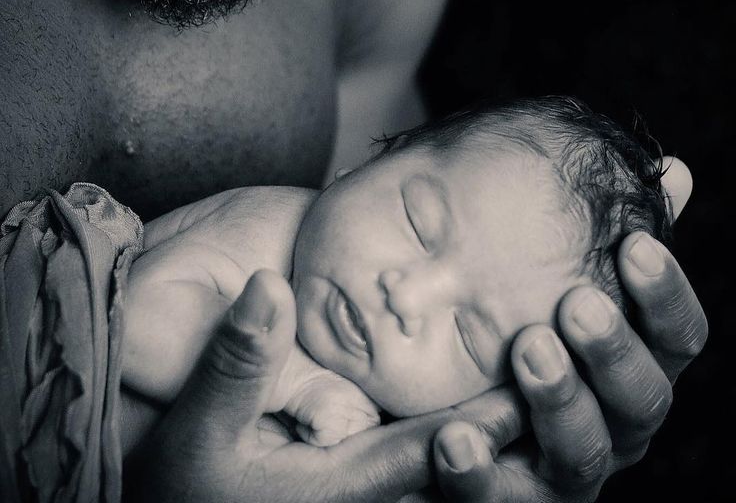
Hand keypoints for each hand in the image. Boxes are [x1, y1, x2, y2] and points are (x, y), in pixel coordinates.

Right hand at [124, 268, 525, 502]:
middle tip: (568, 369)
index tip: (537, 365)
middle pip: (461, 469)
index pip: (430, 453)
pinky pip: (425, 467)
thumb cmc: (180, 484)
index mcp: (339, 491)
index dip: (488, 416)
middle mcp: (368, 500)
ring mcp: (368, 496)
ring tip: (554, 380)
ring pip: (453, 474)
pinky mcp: (360, 484)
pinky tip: (500, 400)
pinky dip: (468, 440)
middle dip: (516, 429)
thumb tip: (270, 287)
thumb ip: (237, 362)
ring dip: (505, 439)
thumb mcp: (198, 429)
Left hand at [428, 157, 707, 501]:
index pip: (676, 335)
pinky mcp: (516, 502)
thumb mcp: (555, 272)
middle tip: (578, 303)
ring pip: (584, 451)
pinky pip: (501, 499)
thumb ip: (604, 234)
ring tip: (527, 351)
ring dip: (558, 402)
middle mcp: (616, 420)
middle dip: (613, 350)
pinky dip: (480, 471)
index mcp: (634, 362)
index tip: (635, 245)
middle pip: (643, 397)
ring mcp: (569, 469)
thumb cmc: (519, 322)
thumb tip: (677, 171)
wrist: (442, 409)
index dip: (665, 294)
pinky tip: (453, 437)